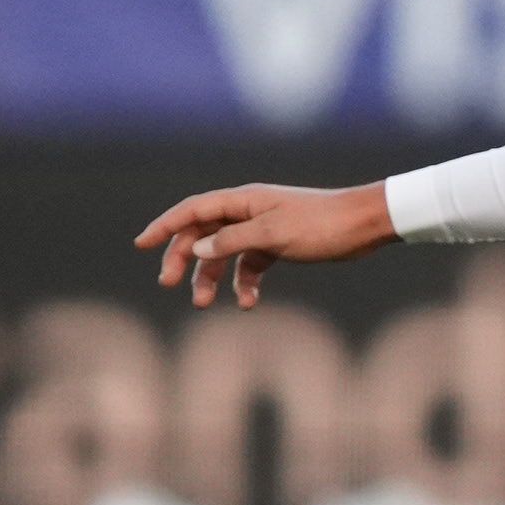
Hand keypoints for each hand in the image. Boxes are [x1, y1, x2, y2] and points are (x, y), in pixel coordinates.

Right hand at [133, 180, 389, 306]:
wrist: (364, 226)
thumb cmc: (320, 224)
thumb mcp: (273, 234)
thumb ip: (232, 241)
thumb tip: (197, 247)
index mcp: (243, 200)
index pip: (192, 210)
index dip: (165, 226)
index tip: (141, 244)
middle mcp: (248, 212)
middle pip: (202, 234)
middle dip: (183, 258)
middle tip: (169, 283)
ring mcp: (262, 229)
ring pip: (223, 253)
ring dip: (211, 277)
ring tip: (202, 303)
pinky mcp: (278, 246)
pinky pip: (250, 265)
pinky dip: (245, 284)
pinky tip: (248, 303)